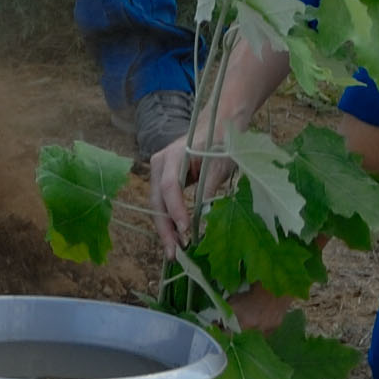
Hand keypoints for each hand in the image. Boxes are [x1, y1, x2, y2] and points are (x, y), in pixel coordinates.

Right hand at [146, 133, 237, 247]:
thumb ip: (208, 189)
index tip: (186, 231)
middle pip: (158, 200)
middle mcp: (159, 164)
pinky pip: (165, 203)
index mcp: (172, 156)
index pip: (170, 187)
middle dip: (165, 228)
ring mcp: (159, 172)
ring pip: (159, 205)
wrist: (218, 125)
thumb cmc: (220, 142)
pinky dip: (171, 220)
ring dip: (167, 228)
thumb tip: (203, 219)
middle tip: (174, 253)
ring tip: (176, 251)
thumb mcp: (219, 166)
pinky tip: (177, 237)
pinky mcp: (164, 180)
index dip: (176, 211)